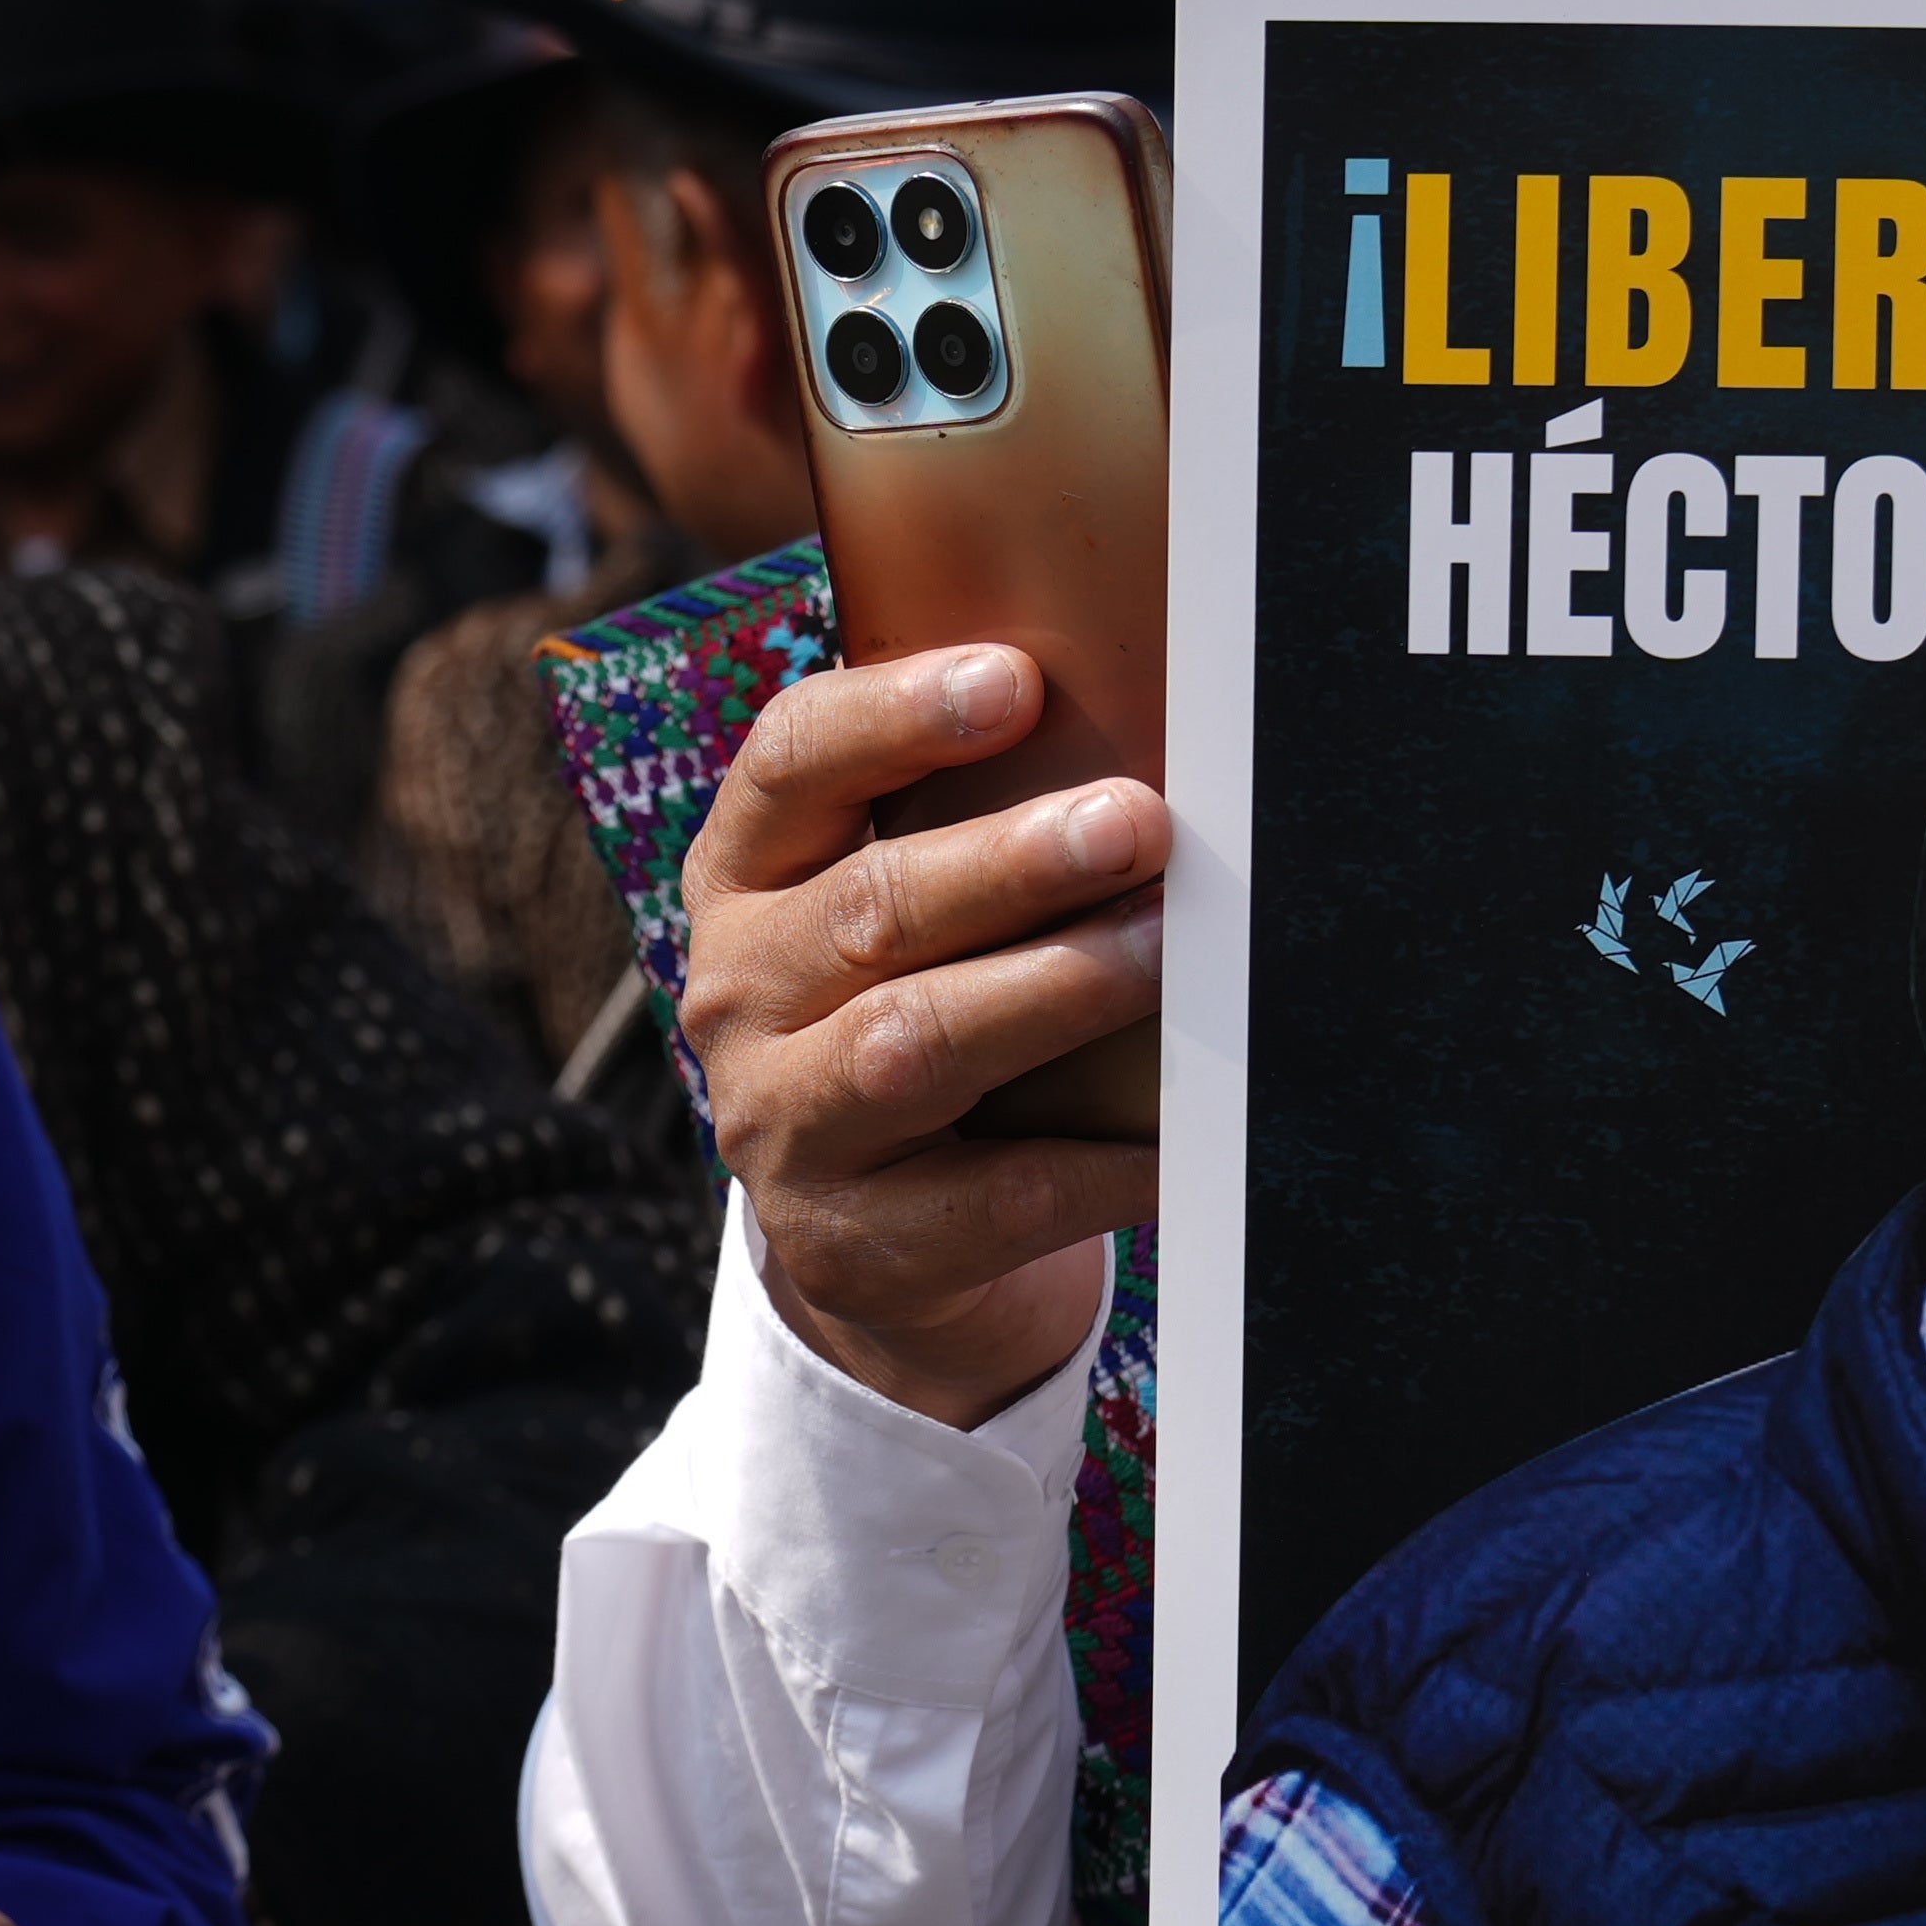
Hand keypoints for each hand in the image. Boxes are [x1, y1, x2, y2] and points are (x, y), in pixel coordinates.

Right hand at [674, 643, 1153, 1425]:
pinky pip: (994, 1196)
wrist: (882, 1244)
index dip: (896, 715)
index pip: (792, 764)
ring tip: (1164, 947)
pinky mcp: (853, 1244)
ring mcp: (784, 1127)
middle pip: (870, 908)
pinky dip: (1100, 1161)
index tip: (1017, 681)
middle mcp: (739, 994)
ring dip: (1052, 989)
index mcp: (746, 878)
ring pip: (913, 1044)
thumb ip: (970, 823)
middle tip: (1134, 823)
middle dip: (1012, 861)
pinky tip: (1186, 1131)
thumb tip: (1149, 725)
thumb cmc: (926, 1016)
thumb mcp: (911, 916)